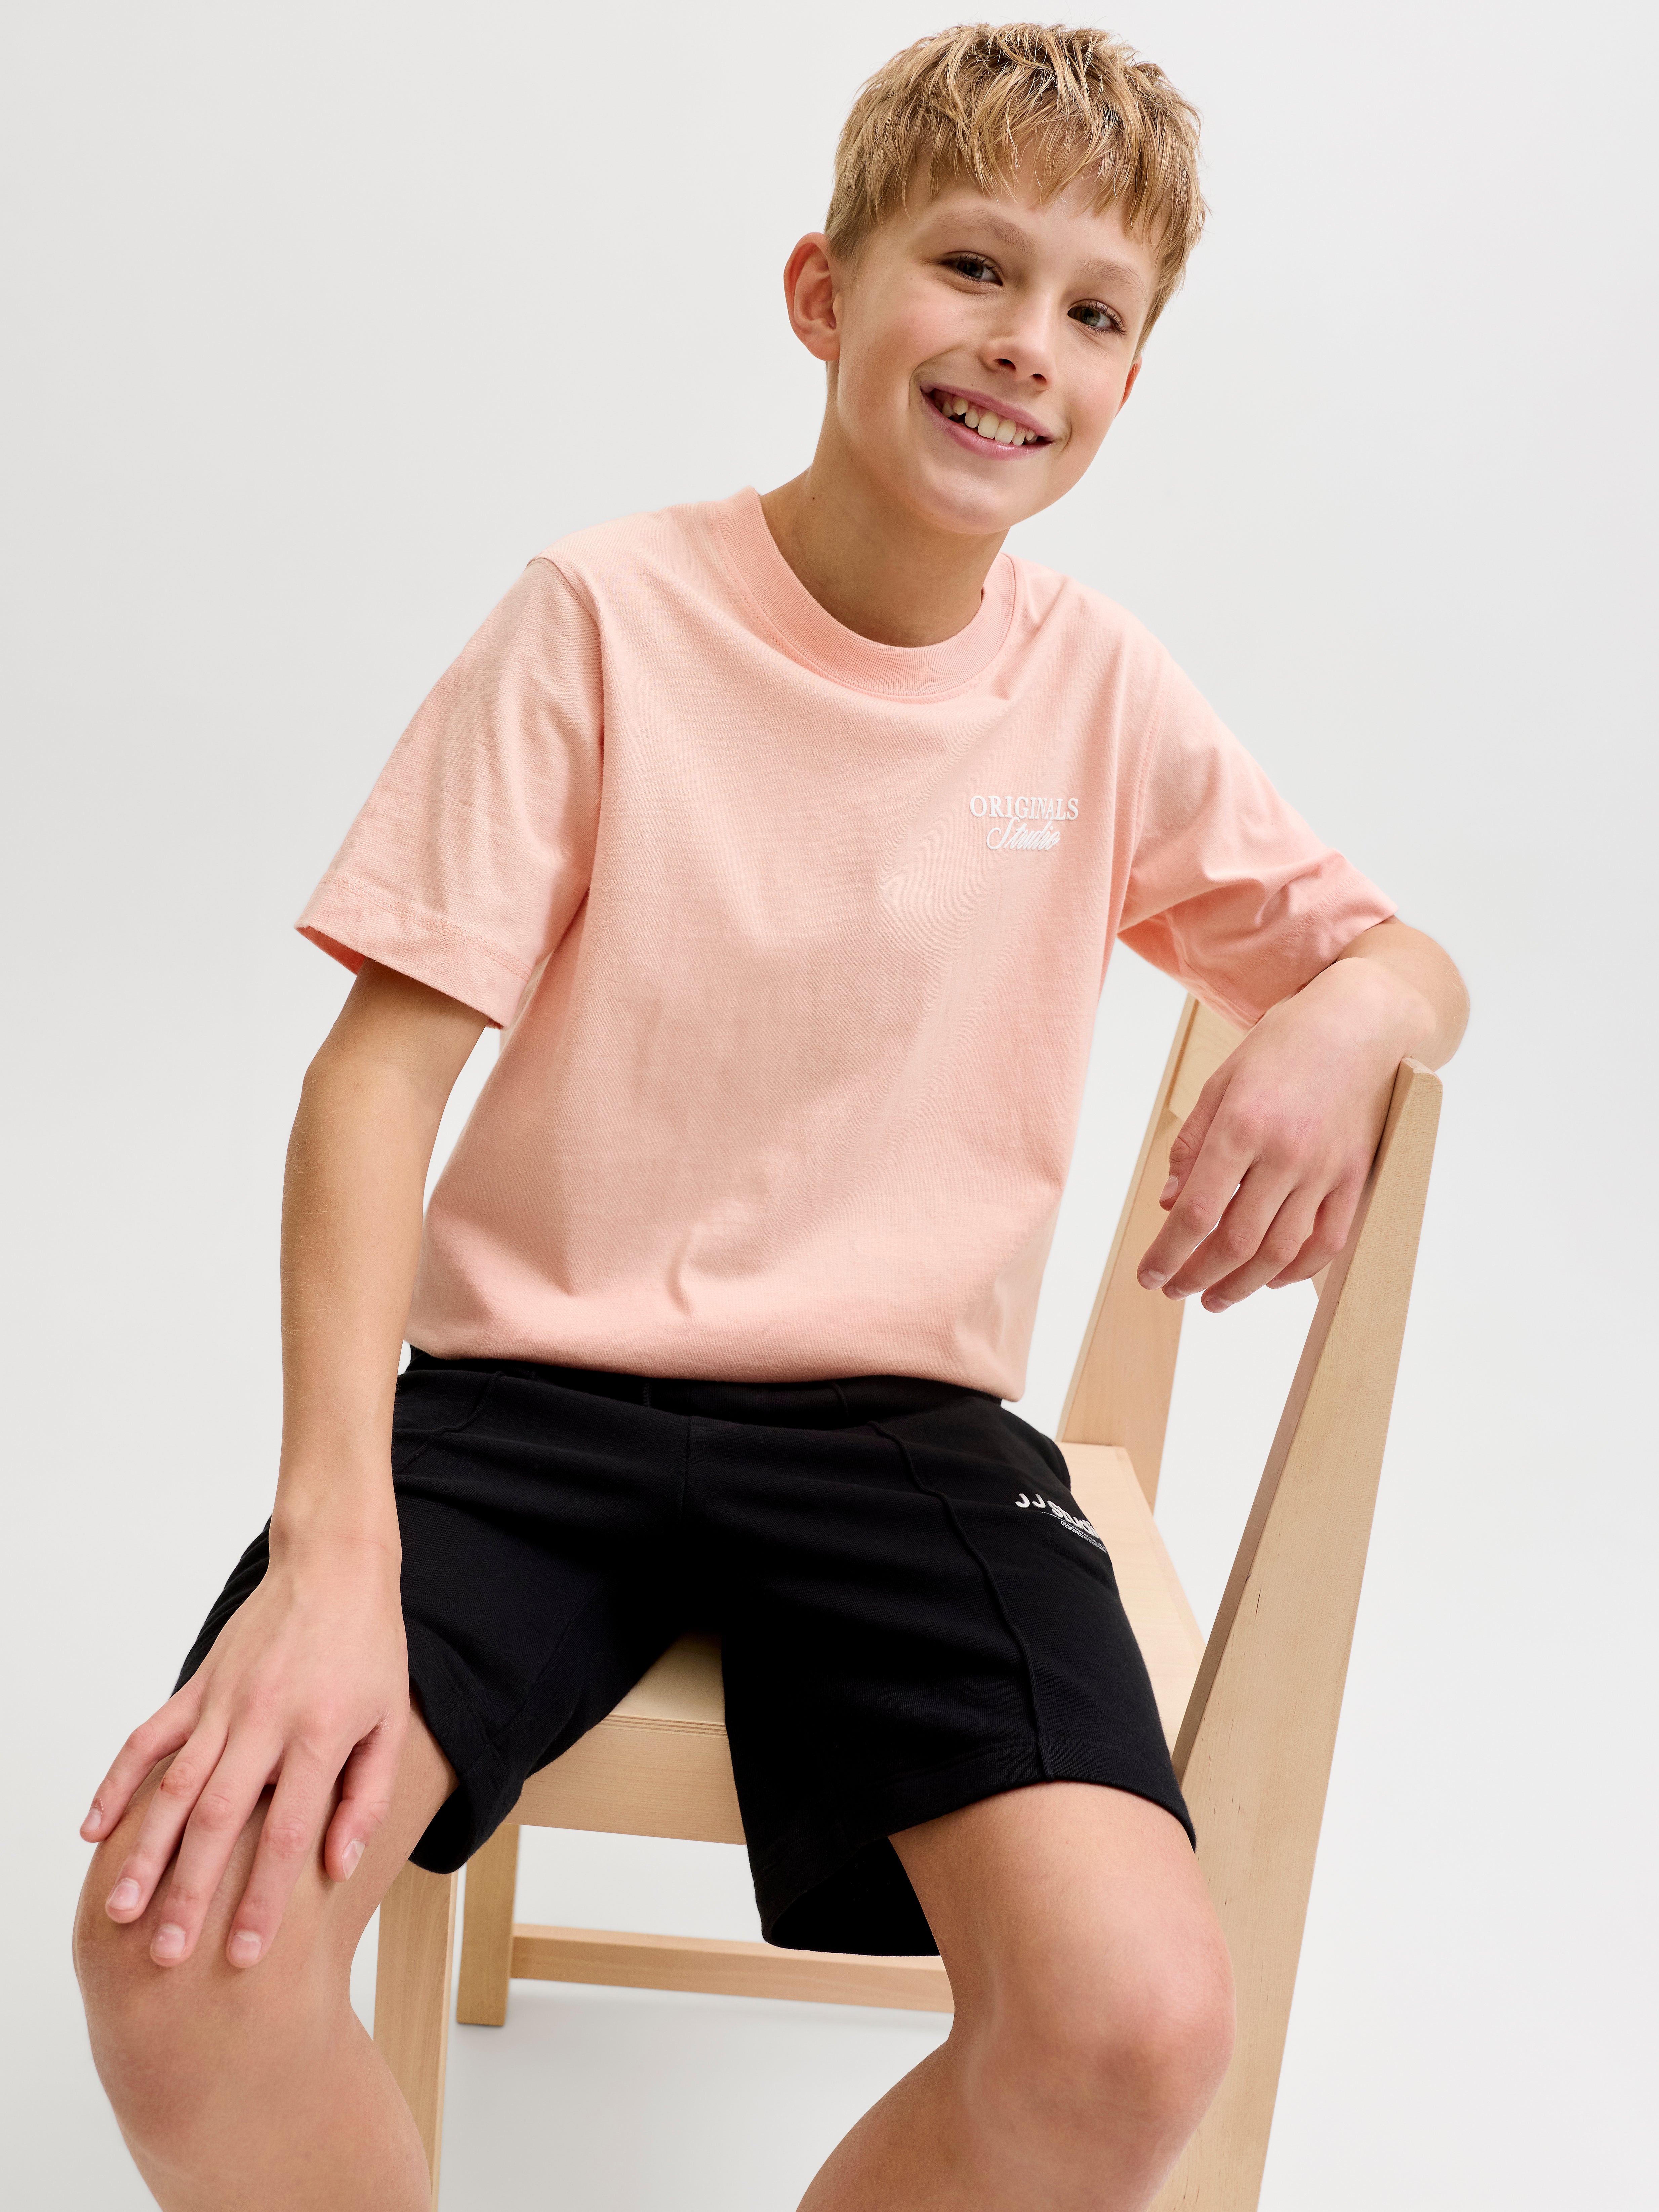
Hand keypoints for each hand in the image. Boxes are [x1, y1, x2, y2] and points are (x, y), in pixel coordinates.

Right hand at [81, 1530, 408, 1968]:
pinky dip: (118, 1783)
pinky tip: (94, 1831)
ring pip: (174, 1787)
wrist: (334, 1567)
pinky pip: (148, 1739)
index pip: (288, 1835)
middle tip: (167, 1955)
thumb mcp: (391, 1721)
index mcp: (320, 1735)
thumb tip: (338, 1867)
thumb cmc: (369, 1648)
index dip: (264, 1899)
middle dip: (190, 1893)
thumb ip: (368, 1797)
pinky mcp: (197, 1685)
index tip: (246, 1956)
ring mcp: (223, 1702)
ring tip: (122, 1910)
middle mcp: (265, 1721)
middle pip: (220, 1821)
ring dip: (145, 1851)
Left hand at [1136, 958, 1431, 1311]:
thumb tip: (1169, 1203)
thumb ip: (1191, 1145)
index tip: (1149, 1275)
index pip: (1195, 1213)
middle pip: (1235, 1242)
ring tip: (1214, 1298)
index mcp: (1241, 1126)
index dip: (1167, 1254)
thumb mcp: (1220, 1082)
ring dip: (1242, 1286)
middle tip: (1175, 1291)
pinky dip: (1297, 1271)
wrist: (1359, 1023)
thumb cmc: (1282, 1047)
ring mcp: (1325, 1169)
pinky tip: (1271, 1280)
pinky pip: (1328, 1242)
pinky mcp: (1355, 1177)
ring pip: (1281, 1252)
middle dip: (1197, 1277)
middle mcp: (1285, 1153)